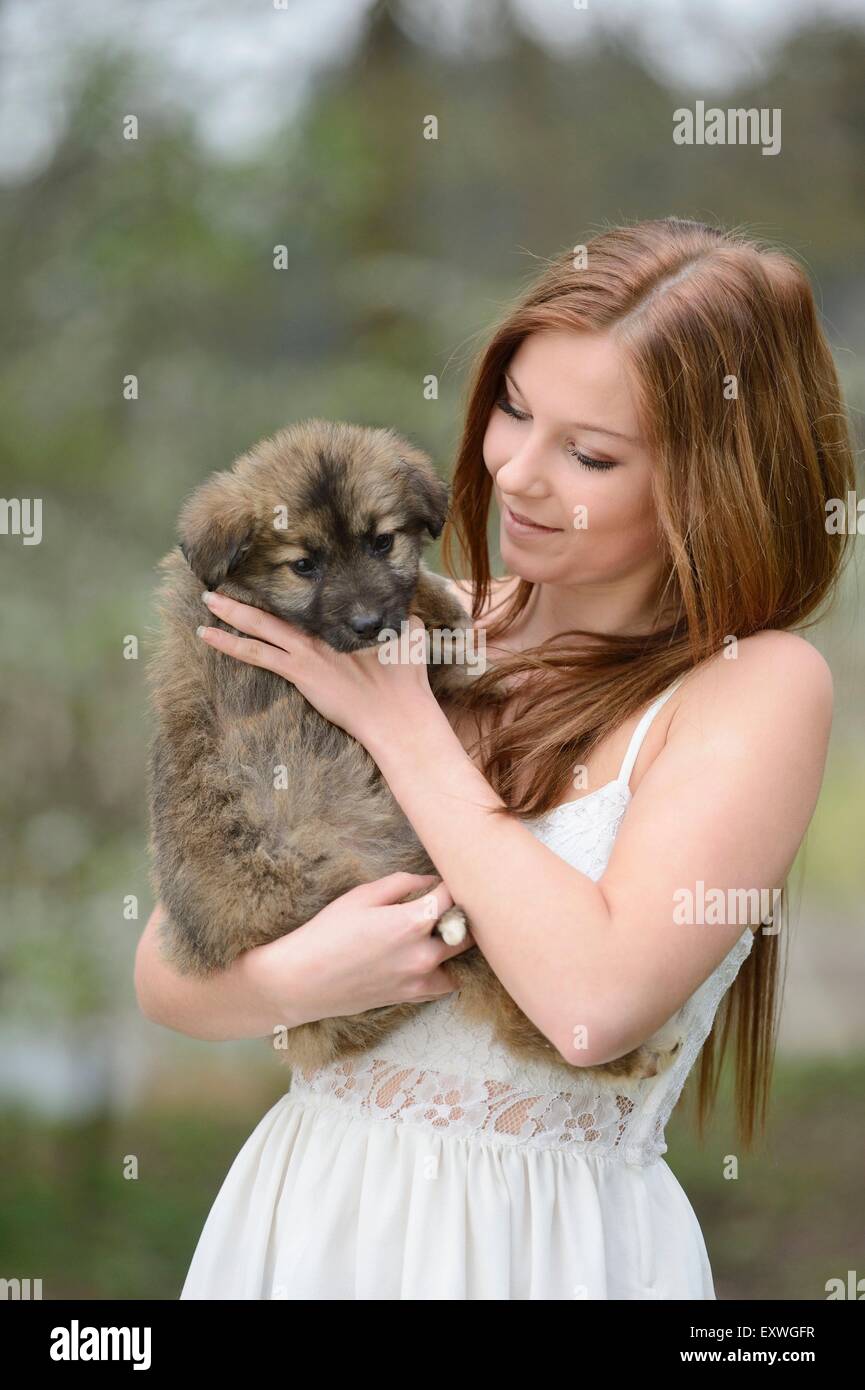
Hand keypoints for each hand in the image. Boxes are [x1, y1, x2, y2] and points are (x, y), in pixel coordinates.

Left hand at [196, 589, 436, 747]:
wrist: (396, 712)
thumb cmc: (406, 678)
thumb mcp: (410, 635)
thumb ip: (400, 616)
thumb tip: (400, 605)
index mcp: (344, 619)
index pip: (313, 595)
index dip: (292, 583)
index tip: (273, 572)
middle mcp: (320, 629)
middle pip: (278, 604)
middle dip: (250, 589)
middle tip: (222, 577)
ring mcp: (306, 649)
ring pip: (260, 623)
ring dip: (231, 611)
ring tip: (208, 600)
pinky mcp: (298, 671)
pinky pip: (255, 653)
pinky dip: (229, 643)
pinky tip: (209, 636)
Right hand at [247, 872, 476, 1023]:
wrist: (302, 981)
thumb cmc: (327, 933)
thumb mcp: (361, 896)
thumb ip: (402, 883)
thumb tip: (430, 880)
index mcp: (413, 922)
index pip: (453, 896)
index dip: (451, 883)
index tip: (444, 879)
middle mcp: (424, 953)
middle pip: (466, 929)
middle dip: (459, 913)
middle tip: (446, 905)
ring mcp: (420, 979)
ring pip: (460, 959)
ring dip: (455, 943)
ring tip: (438, 932)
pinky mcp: (412, 997)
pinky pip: (444, 984)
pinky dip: (444, 970)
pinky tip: (427, 957)